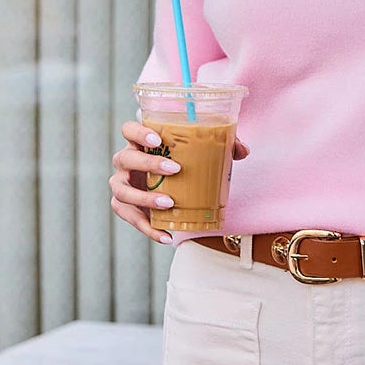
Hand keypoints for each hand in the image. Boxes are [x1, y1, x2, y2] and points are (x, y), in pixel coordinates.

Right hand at [109, 121, 249, 243]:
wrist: (169, 186)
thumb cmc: (183, 162)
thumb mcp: (201, 152)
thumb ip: (221, 147)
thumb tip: (242, 151)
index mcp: (140, 142)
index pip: (128, 129)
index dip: (139, 132)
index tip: (159, 140)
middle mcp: (125, 161)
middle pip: (124, 158)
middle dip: (148, 164)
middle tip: (175, 169)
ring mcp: (122, 184)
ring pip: (122, 191)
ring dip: (144, 198)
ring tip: (170, 203)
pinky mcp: (124, 207)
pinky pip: (130, 218)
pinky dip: (148, 228)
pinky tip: (167, 235)